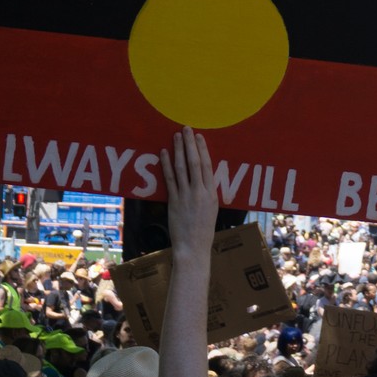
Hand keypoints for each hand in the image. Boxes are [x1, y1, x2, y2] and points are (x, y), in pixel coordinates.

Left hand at [159, 127, 217, 257]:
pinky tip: (164, 153)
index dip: (203, 150)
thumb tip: (202, 180)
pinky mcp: (174, 201)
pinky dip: (166, 164)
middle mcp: (200, 192)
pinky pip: (170, 178)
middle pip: (195, 162)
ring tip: (176, 136)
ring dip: (178, 150)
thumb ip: (207, 194)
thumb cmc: (203, 232)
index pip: (207, 166)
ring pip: (182, 167)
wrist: (193, 247)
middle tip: (186, 129)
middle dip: (190, 144)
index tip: (199, 137)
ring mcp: (186, 196)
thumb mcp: (211, 211)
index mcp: (212, 194)